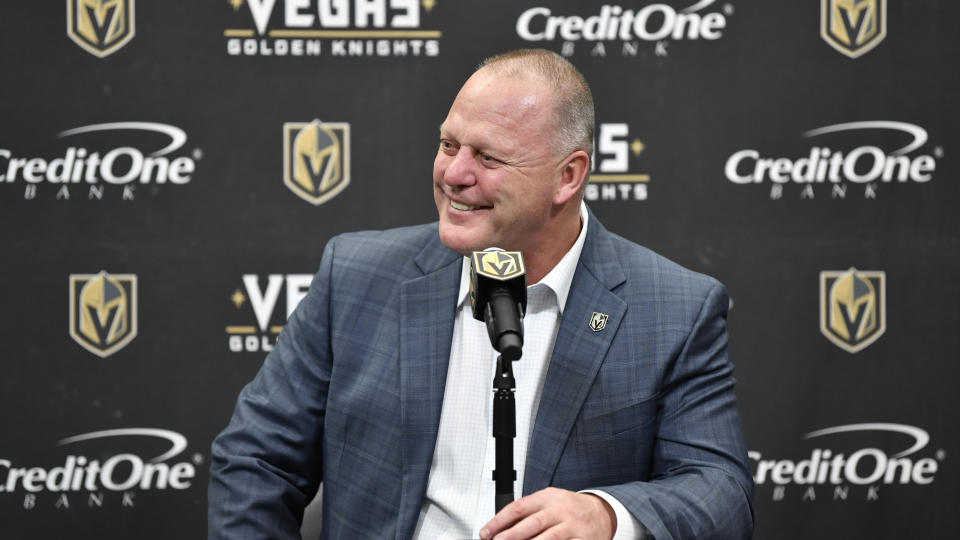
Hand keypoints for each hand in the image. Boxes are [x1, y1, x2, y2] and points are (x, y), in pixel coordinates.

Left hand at [479, 487, 615, 539]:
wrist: (602, 512)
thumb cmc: (570, 508)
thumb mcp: (549, 502)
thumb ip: (529, 512)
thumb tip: (501, 528)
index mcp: (548, 497)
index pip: (519, 507)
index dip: (500, 520)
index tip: (486, 532)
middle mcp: (561, 510)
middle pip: (533, 522)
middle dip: (512, 535)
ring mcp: (573, 526)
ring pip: (550, 538)